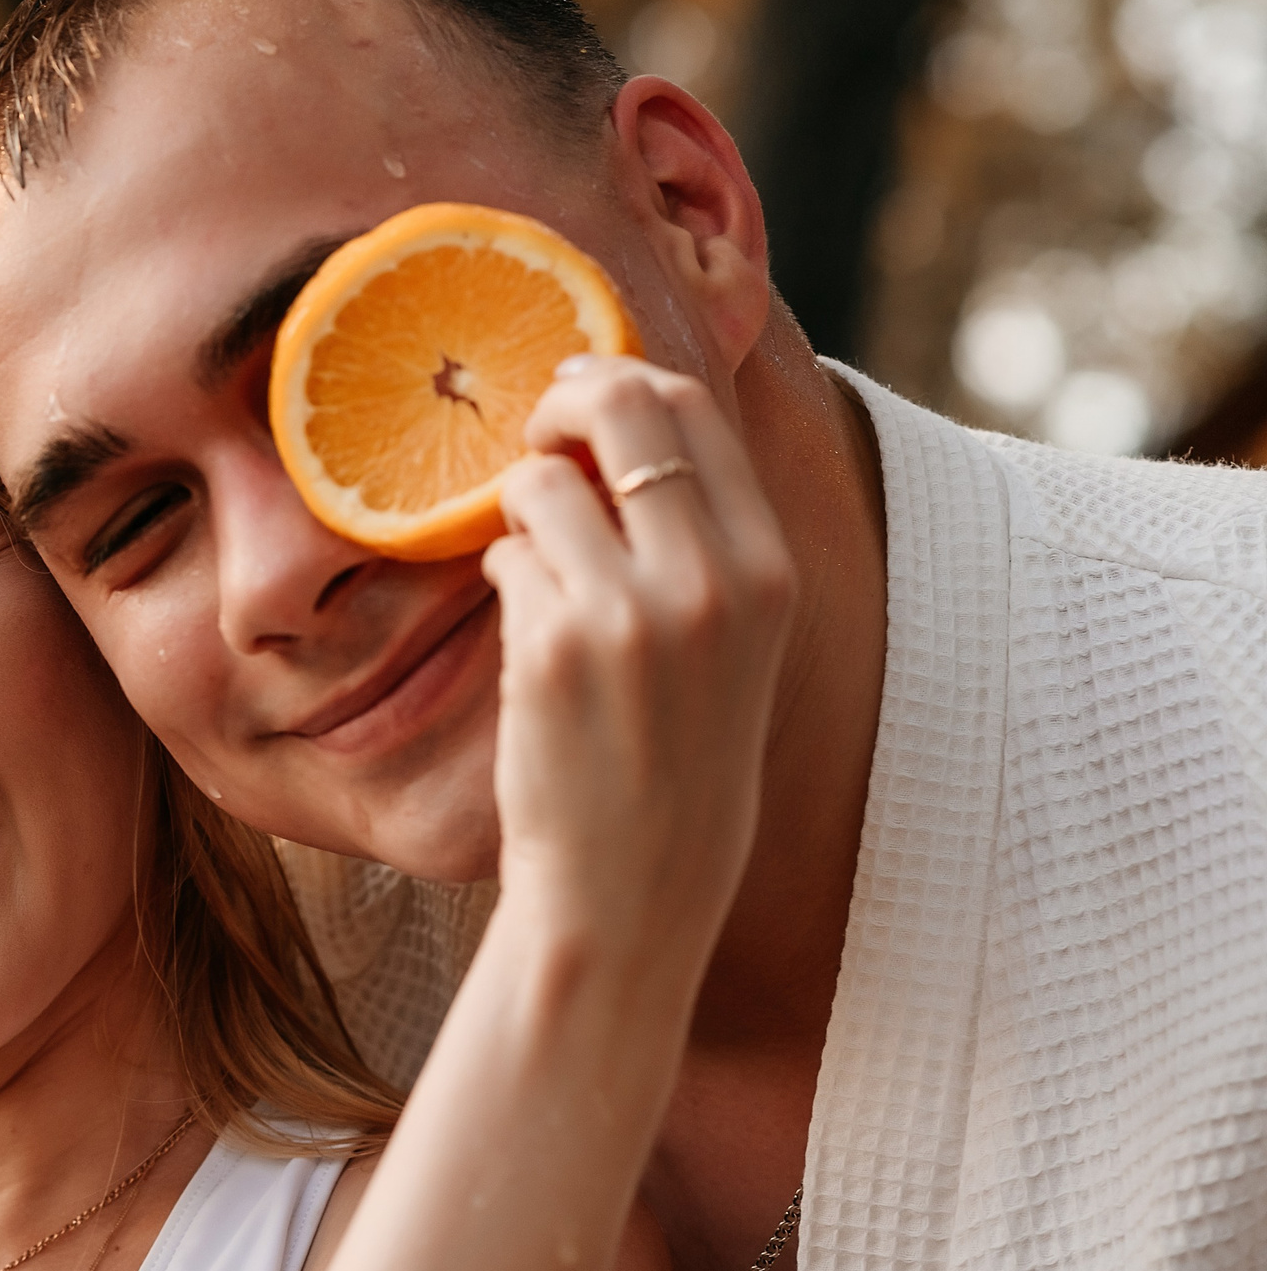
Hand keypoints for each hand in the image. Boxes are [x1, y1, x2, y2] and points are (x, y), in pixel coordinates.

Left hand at [480, 356, 795, 982]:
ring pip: (543, 481)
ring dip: (519, 507)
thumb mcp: (729, 643)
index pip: (696, 413)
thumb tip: (627, 414)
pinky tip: (525, 631)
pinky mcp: (552, 648)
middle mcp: (712, 582)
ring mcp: (630, 614)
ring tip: (531, 566)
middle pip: (625, 408)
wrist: (633, 888)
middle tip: (533, 432)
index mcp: (768, 572)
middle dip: (563, 402)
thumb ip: (697, 540)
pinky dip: (501, 573)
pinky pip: (503, 555)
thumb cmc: (672, 760)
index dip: (623, 383)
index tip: (579, 395)